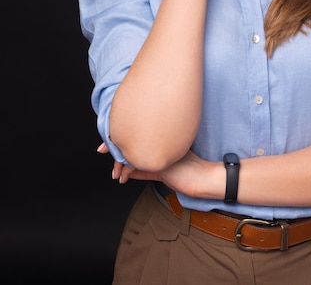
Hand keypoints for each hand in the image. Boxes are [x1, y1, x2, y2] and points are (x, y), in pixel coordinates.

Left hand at [97, 142, 215, 194]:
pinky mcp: (162, 161)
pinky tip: (123, 179)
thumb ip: (144, 170)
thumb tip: (127, 173)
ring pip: (134, 151)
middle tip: (101, 149)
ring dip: (120, 162)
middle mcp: (160, 142)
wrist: (203, 178)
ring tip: (115, 174)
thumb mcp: (161, 171)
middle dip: (114, 144)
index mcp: (160, 141)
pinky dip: (129, 171)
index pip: (137, 136)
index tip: (107, 142)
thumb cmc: (186, 174)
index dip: (121, 137)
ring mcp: (161, 150)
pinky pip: (140, 164)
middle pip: (133, 140)